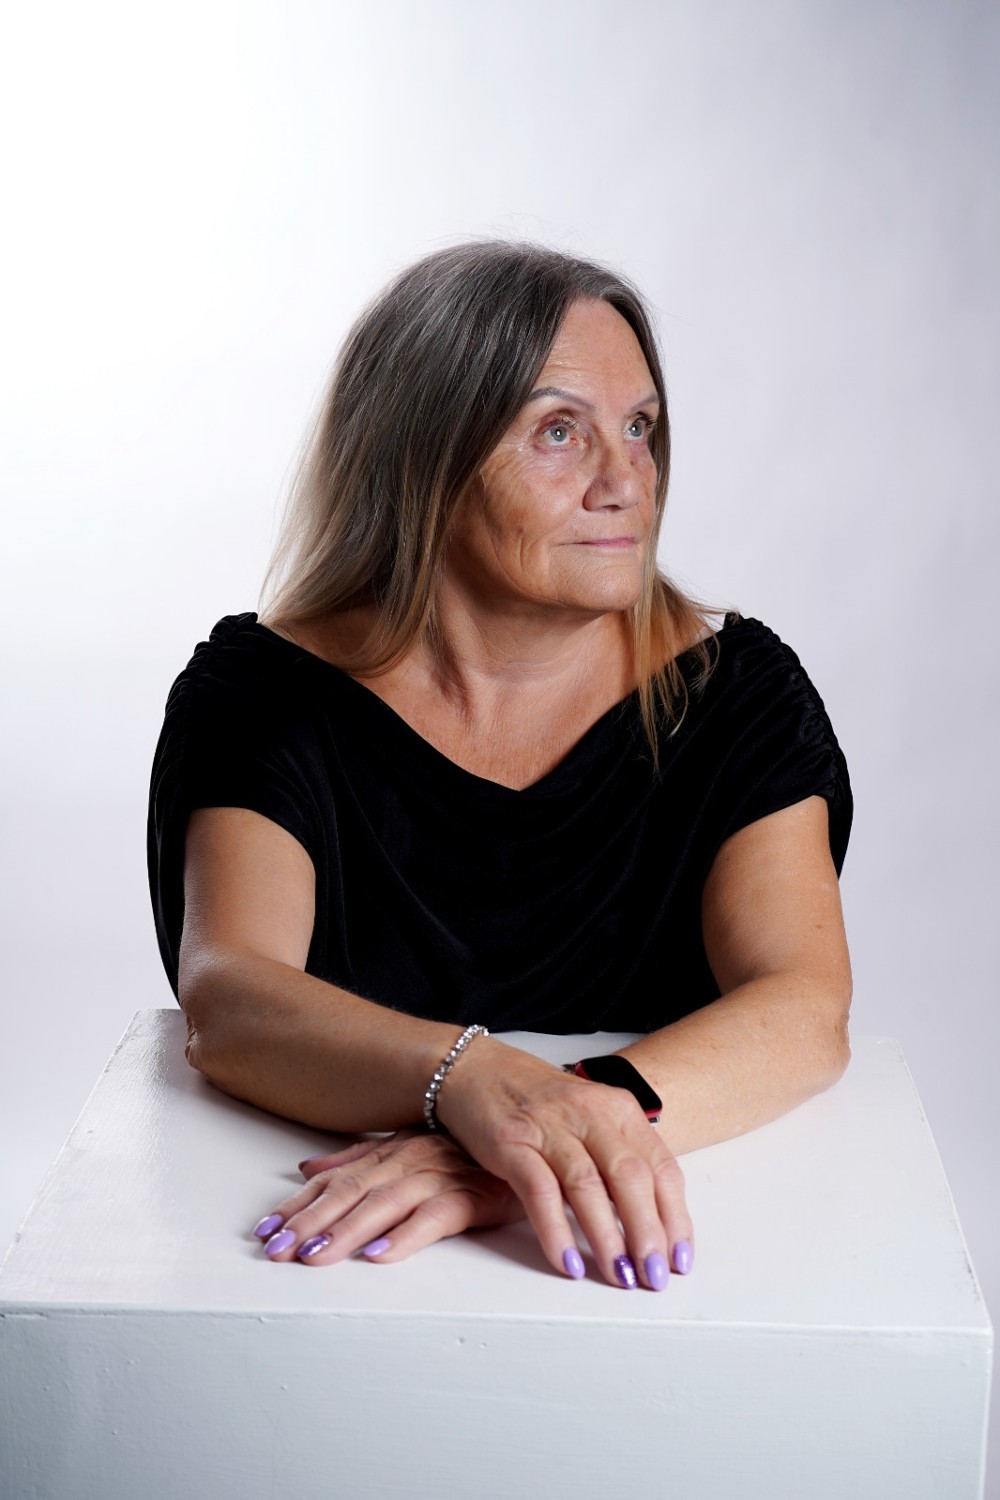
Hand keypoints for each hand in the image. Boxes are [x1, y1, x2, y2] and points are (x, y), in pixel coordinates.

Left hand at [252, 1129, 525, 1265]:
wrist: (533, 1146)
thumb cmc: (470, 1153)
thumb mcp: (409, 1150)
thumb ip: (358, 1160)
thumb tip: (306, 1168)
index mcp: (391, 1152)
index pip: (335, 1180)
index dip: (297, 1205)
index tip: (263, 1231)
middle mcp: (410, 1160)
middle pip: (352, 1193)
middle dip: (310, 1223)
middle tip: (276, 1251)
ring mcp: (441, 1176)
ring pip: (385, 1205)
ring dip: (346, 1233)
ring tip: (315, 1257)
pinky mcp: (474, 1196)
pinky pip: (436, 1217)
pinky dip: (407, 1236)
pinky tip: (380, 1255)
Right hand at [435, 1039, 692, 1290]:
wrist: (476, 1069)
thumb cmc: (539, 1103)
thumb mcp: (591, 1121)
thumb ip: (620, 1160)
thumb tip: (653, 1224)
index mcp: (619, 1110)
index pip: (662, 1168)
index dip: (675, 1217)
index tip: (679, 1258)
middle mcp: (590, 1114)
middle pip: (631, 1178)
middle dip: (647, 1233)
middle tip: (653, 1277)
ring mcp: (549, 1126)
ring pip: (588, 1186)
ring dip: (607, 1238)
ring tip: (620, 1277)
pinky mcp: (512, 1141)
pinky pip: (539, 1191)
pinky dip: (556, 1230)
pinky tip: (567, 1261)